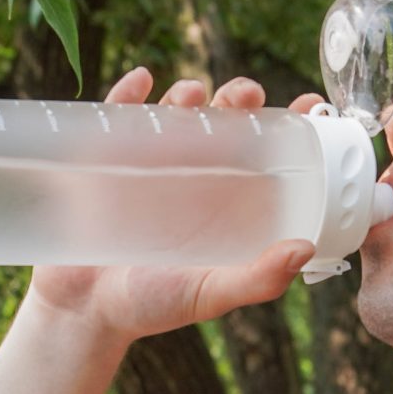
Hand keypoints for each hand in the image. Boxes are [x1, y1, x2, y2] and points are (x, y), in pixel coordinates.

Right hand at [27, 67, 327, 342]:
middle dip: (236, 99)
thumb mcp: (211, 295)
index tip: (308, 105)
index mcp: (226, 200)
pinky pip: (116, 117)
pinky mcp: (103, 160)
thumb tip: (305, 248)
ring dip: (186, 94)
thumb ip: (258, 279)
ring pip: (174, 113)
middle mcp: (192, 174)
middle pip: (222, 121)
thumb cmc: (153, 306)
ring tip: (192, 96)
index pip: (264, 153)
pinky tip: (142, 81)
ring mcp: (147, 163)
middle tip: (244, 95)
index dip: (287, 127)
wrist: (84, 312)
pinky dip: (128, 93)